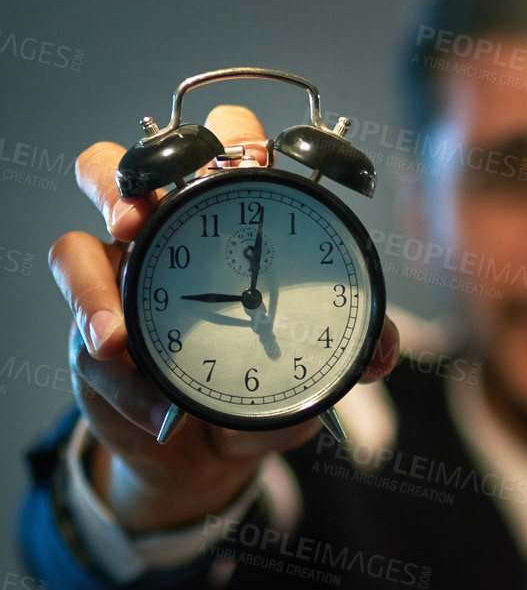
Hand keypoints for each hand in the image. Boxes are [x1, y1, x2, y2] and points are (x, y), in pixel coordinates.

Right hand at [50, 104, 399, 534]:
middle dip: (151, 158)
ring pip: (86, 213)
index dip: (238, 136)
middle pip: (148, 151)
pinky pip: (80, 300)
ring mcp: (120, 261)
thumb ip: (348, 355)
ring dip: (100, 248)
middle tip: (159, 205)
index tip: (257, 158)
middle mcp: (171, 224)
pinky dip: (99, 331)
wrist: (199, 453)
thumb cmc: (253, 388)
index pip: (231, 147)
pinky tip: (127, 367)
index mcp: (231, 220)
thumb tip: (383, 348)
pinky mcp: (88, 311)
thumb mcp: (307, 374)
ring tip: (118, 316)